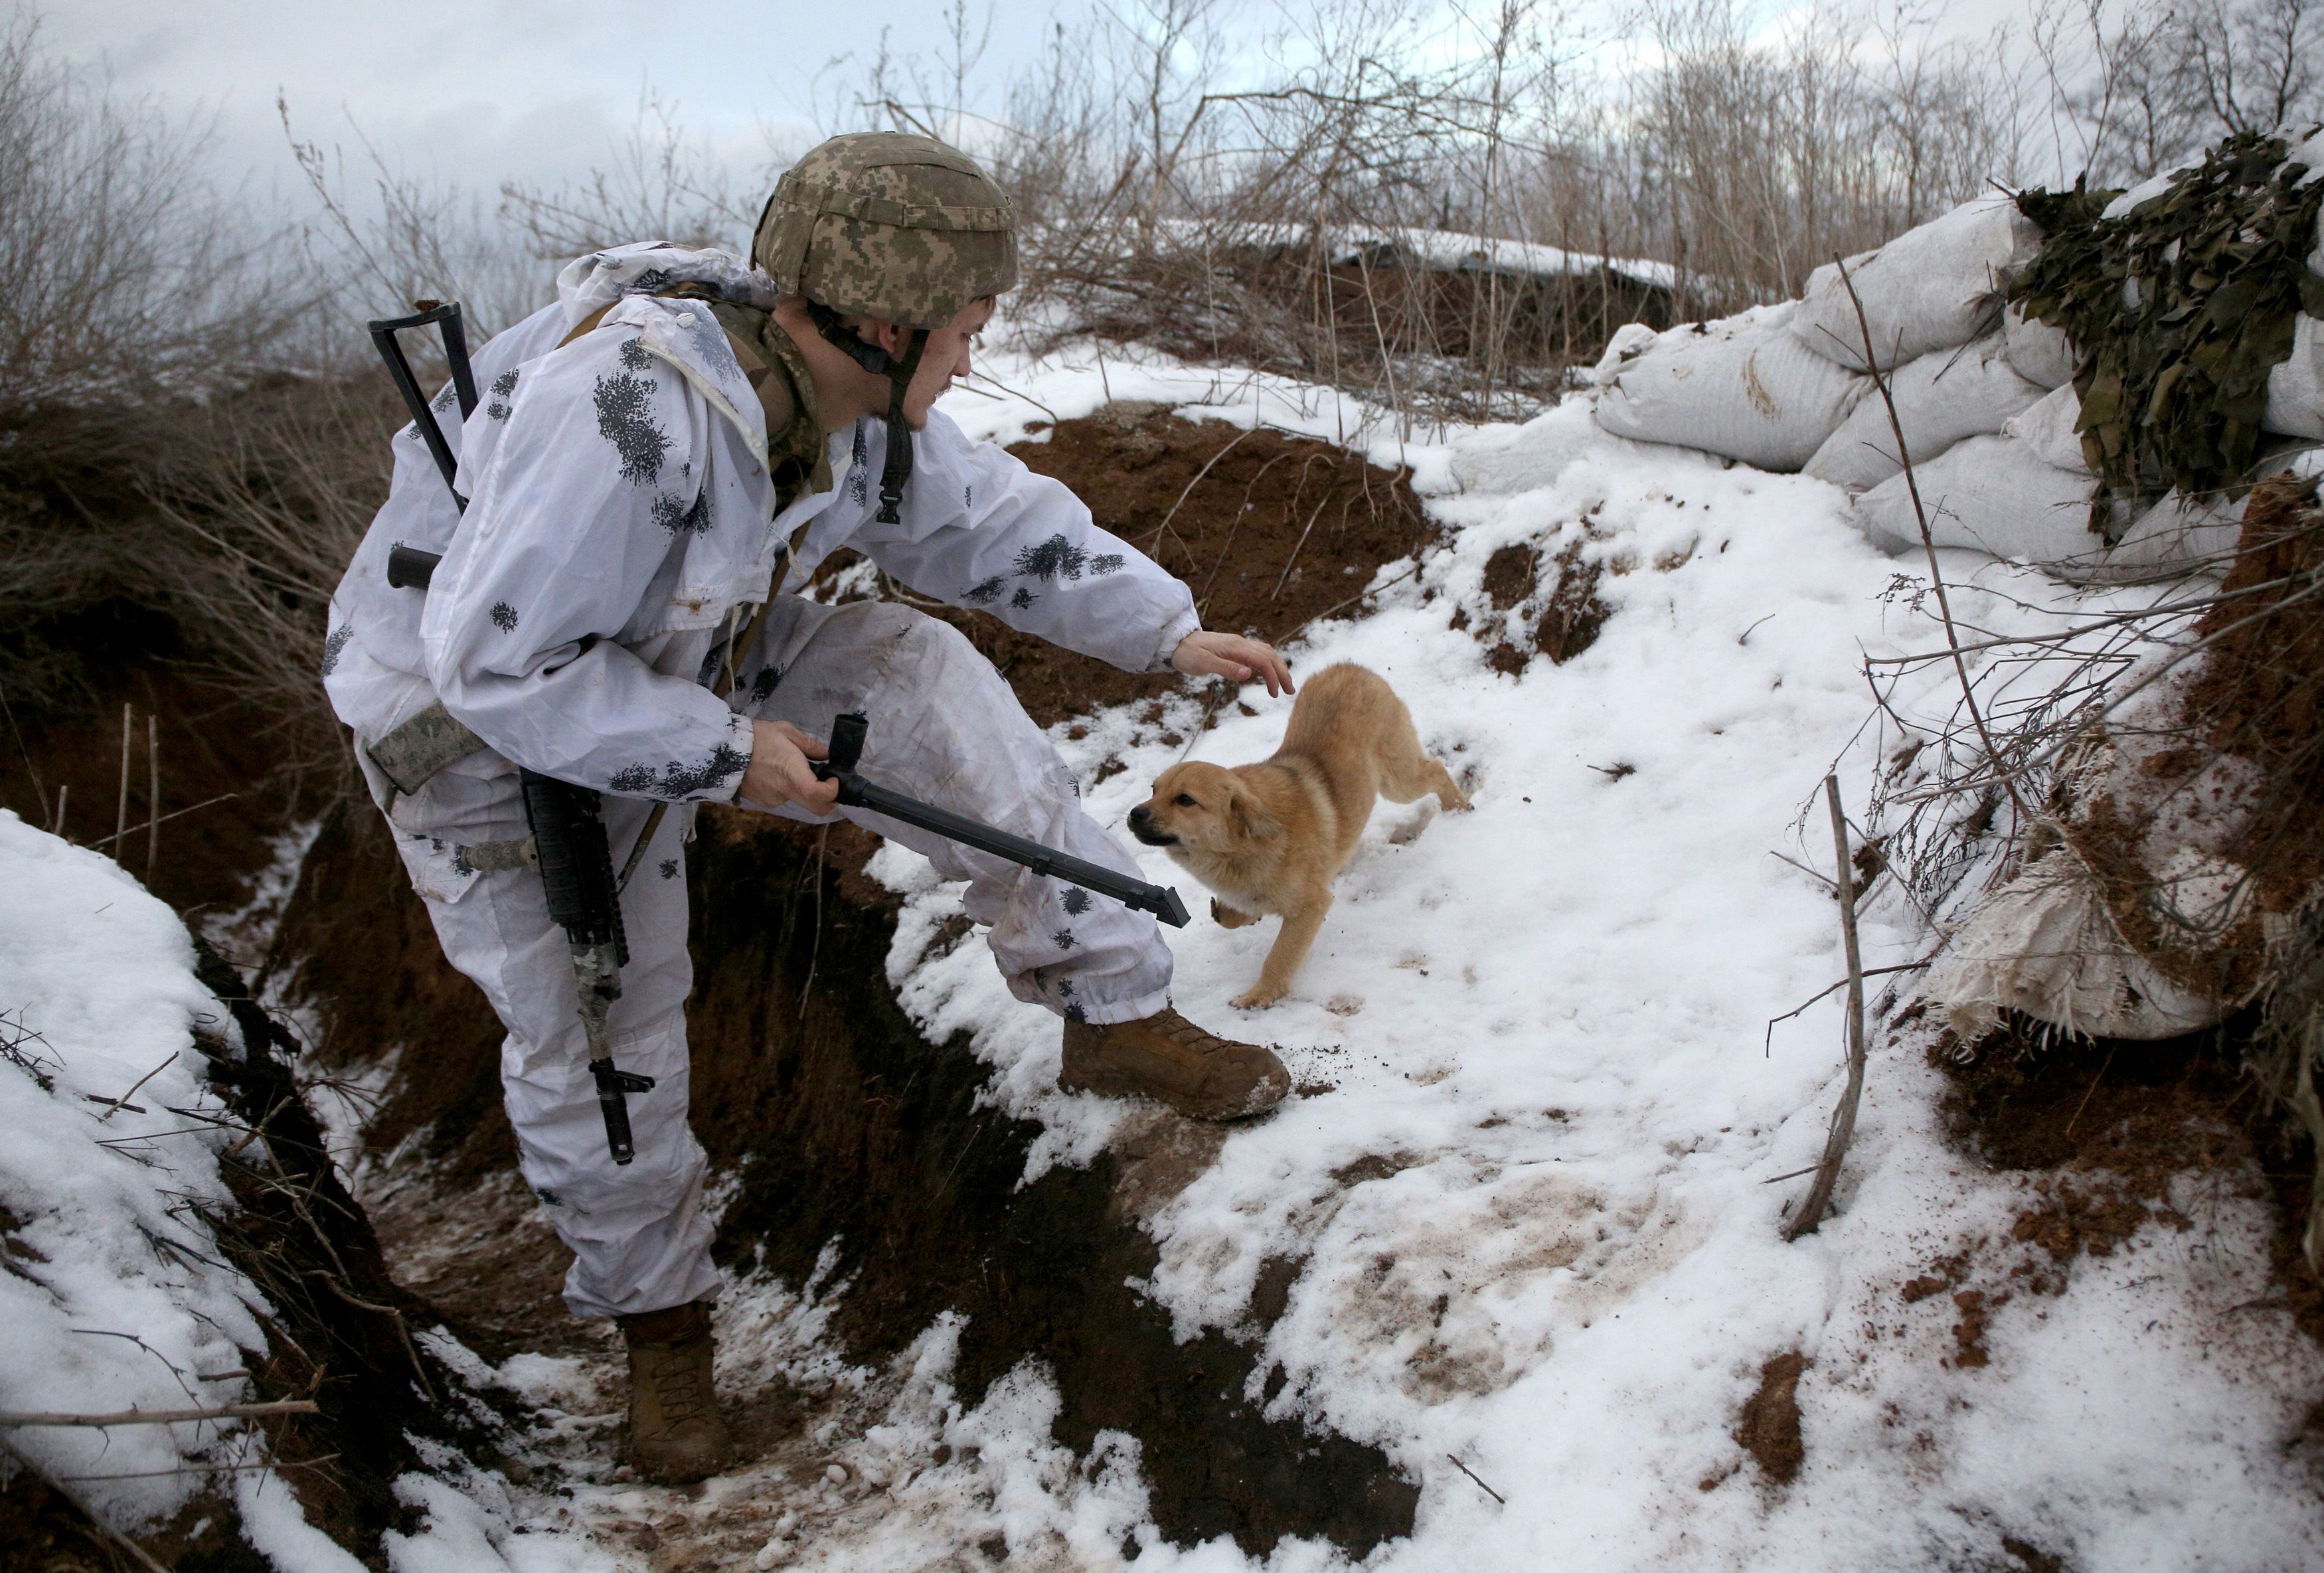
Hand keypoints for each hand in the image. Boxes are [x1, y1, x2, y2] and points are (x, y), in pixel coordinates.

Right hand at [738, 720, 839, 815]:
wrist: (723, 750)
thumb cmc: (756, 737)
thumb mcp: (785, 731)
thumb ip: (809, 745)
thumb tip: (827, 754)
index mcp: (792, 772)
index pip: (817, 794)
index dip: (832, 792)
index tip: (834, 781)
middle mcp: (784, 791)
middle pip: (817, 808)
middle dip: (827, 798)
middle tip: (825, 781)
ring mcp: (773, 800)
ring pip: (798, 800)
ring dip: (800, 788)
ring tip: (786, 767)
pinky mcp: (763, 803)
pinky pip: (782, 798)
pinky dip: (784, 789)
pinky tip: (773, 773)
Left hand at [1171, 630, 1293, 696]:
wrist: (1176, 642)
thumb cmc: (1187, 654)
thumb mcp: (1203, 664)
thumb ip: (1226, 668)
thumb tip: (1249, 674)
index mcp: (1235, 647)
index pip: (1263, 660)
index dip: (1272, 677)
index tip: (1274, 694)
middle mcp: (1241, 643)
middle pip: (1270, 655)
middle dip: (1283, 673)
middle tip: (1290, 692)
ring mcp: (1239, 645)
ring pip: (1266, 653)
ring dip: (1278, 667)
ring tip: (1284, 685)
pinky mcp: (1235, 648)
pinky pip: (1258, 653)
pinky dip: (1268, 663)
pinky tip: (1268, 674)